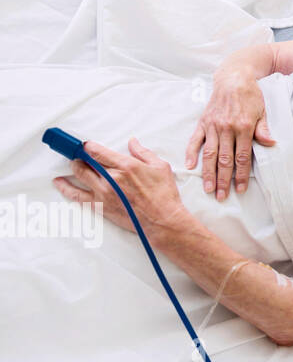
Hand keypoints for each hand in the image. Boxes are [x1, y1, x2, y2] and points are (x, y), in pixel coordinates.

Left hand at [53, 138, 191, 237]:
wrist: (162, 219)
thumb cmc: (163, 194)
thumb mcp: (160, 167)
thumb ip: (143, 152)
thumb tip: (132, 142)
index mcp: (126, 166)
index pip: (98, 152)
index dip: (89, 146)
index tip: (86, 145)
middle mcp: (112, 178)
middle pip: (86, 162)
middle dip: (80, 156)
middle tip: (78, 153)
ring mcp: (104, 193)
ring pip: (80, 175)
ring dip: (74, 167)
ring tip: (73, 164)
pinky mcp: (100, 206)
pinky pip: (77, 196)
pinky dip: (66, 188)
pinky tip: (60, 183)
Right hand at [186, 74, 274, 200]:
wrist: (234, 77)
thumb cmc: (251, 95)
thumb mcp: (262, 111)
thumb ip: (263, 129)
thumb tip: (271, 144)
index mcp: (244, 127)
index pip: (242, 157)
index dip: (241, 175)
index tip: (240, 189)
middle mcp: (227, 128)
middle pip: (225, 160)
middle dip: (224, 180)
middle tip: (222, 197)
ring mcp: (213, 126)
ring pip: (210, 154)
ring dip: (209, 173)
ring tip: (209, 189)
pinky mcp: (203, 122)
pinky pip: (195, 140)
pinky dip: (191, 153)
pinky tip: (190, 167)